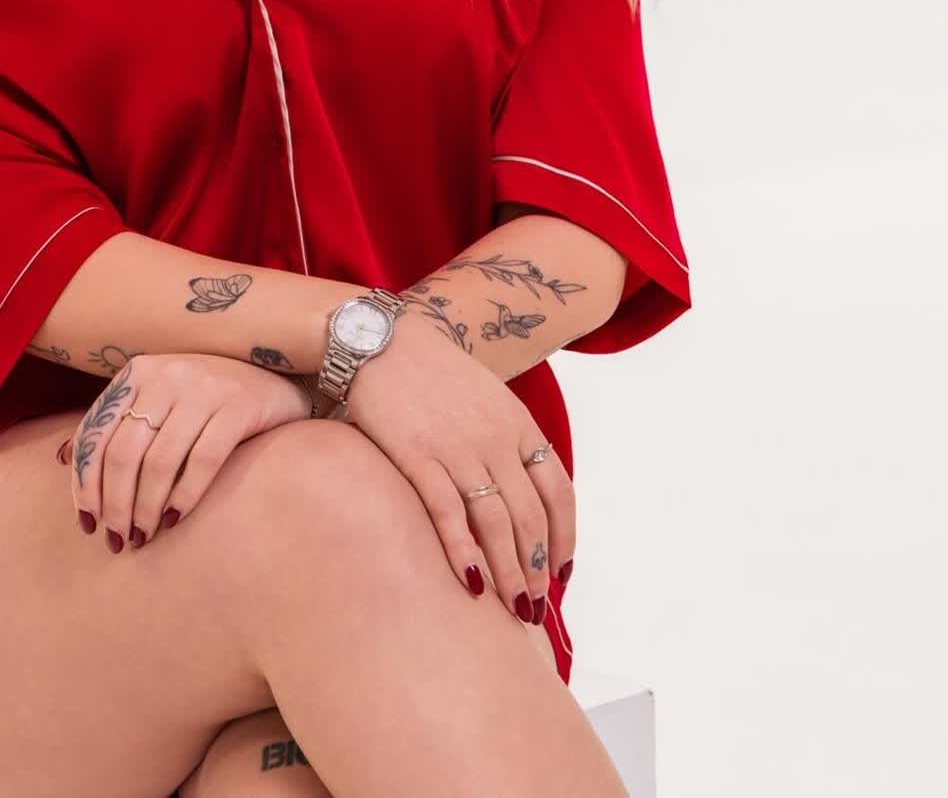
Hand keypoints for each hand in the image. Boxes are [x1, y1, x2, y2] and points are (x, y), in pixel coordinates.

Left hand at [64, 353, 312, 551]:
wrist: (276, 382)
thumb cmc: (206, 401)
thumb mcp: (158, 399)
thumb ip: (115, 423)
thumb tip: (62, 458)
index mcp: (138, 372)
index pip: (96, 434)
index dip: (86, 483)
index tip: (88, 523)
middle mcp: (167, 374)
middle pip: (124, 452)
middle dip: (115, 505)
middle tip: (119, 540)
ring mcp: (204, 387)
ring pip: (159, 461)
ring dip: (146, 509)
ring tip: (144, 536)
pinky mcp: (238, 405)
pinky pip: (202, 461)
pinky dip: (184, 496)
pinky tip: (176, 520)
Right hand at [343, 311, 573, 620]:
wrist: (381, 340)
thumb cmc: (433, 372)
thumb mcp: (486, 396)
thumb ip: (508, 440)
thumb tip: (520, 494)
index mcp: (518, 423)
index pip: (558, 490)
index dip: (565, 536)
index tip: (561, 570)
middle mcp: (496, 438)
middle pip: (530, 516)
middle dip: (536, 567)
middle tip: (534, 606)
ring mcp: (458, 448)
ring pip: (496, 523)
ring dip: (509, 572)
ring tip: (512, 608)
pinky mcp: (418, 456)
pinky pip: (449, 514)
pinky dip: (464, 552)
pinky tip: (471, 583)